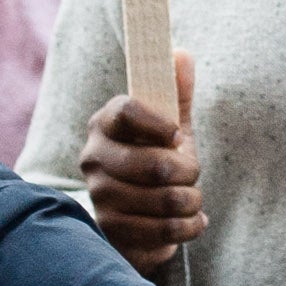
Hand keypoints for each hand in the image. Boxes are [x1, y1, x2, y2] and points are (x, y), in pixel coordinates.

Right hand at [78, 53, 199, 278]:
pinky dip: (189, 227)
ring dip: (192, 201)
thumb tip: (182, 53)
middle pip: (156, 165)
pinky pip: (166, 231)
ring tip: (190, 200)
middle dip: (189, 172)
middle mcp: (93, 159)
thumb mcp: (167, 127)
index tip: (178, 136)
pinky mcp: (111, 232)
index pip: (127, 110)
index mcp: (105, 123)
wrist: (134, 217)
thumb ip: (175, 92)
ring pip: (167, 200)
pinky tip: (188, 221)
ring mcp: (100, 197)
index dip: (160, 124)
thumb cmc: (154, 160)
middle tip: (191, 174)